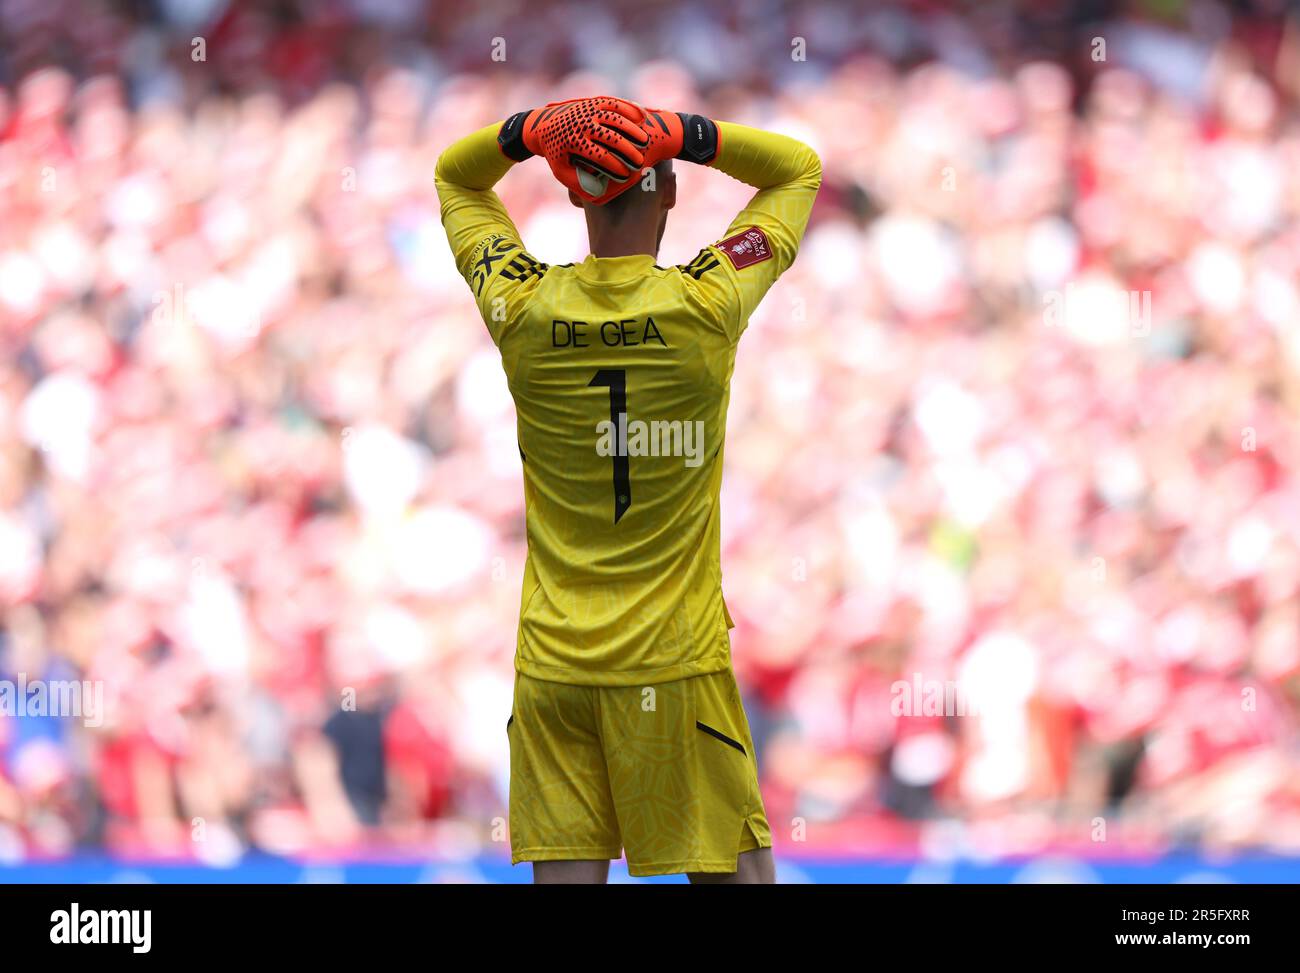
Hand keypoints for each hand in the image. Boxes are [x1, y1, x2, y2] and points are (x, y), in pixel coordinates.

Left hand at [499, 97, 650, 203]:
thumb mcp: (562, 172)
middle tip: (640, 162)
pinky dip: (630, 110)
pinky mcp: (595, 101)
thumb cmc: (556, 154)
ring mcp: (589, 109)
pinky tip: (642, 120)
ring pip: (617, 118)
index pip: (600, 156)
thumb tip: (596, 194)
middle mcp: (582, 122)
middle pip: (612, 137)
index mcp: (573, 141)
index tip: (627, 176)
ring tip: (644, 142)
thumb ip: (578, 184)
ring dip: (633, 130)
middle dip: (628, 151)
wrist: (544, 125)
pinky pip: (616, 103)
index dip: (615, 168)